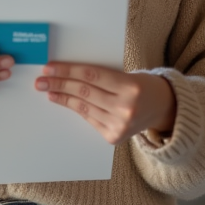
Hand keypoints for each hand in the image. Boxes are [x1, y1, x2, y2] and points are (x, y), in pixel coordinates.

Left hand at [35, 63, 175, 144]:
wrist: (163, 108)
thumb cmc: (142, 85)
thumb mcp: (127, 74)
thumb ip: (102, 75)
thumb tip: (68, 72)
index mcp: (130, 86)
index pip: (91, 75)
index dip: (67, 70)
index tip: (49, 68)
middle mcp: (126, 107)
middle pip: (84, 92)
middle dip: (59, 84)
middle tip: (41, 80)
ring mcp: (120, 125)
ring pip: (83, 107)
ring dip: (62, 97)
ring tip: (48, 89)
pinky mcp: (114, 137)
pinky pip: (89, 119)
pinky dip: (75, 108)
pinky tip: (63, 100)